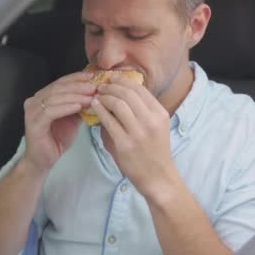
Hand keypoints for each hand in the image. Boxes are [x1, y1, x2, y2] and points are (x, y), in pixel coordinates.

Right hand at [23, 72, 95, 171]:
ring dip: (75, 96)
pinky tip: (78, 107)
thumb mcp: (72, 118)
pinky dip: (66, 107)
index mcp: (43, 96)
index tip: (93, 76)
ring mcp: (32, 111)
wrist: (43, 160)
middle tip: (94, 86)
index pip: (61, 82)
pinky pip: (51, 111)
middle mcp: (35, 100)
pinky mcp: (33, 123)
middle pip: (58, 87)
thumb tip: (96, 94)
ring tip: (91, 97)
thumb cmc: (57, 139)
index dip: (77, 78)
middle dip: (78, 86)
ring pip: (55, 97)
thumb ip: (80, 105)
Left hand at [91, 73, 179, 199]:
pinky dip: (100, 110)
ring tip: (97, 95)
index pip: (140, 89)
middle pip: (128, 93)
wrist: (158, 177)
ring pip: (118, 104)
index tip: (112, 78)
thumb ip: (141, 111)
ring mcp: (138, 133)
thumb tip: (119, 93)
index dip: (123, 80)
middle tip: (101, 85)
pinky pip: (109, 121)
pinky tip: (95, 107)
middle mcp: (151, 121)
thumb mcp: (155, 127)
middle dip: (112, 86)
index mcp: (160, 114)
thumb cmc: (154, 151)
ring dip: (105, 96)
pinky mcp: (125, 145)